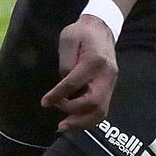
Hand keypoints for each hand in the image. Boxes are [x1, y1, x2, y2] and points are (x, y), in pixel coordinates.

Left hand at [42, 16, 117, 131]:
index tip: (45, 102)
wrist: (102, 28)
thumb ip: (65, 63)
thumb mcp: (68, 39)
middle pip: (94, 103)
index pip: (74, 83)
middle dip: (74, 115)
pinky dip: (88, 119)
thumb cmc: (81, 33)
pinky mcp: (110, 88)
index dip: (58, 95)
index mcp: (94, 61)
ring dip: (83, 123)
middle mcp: (106, 75)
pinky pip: (102, 109)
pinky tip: (75, 122)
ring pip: (101, 111)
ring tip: (65, 127)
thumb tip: (64, 87)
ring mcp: (111, 83)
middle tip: (59, 122)